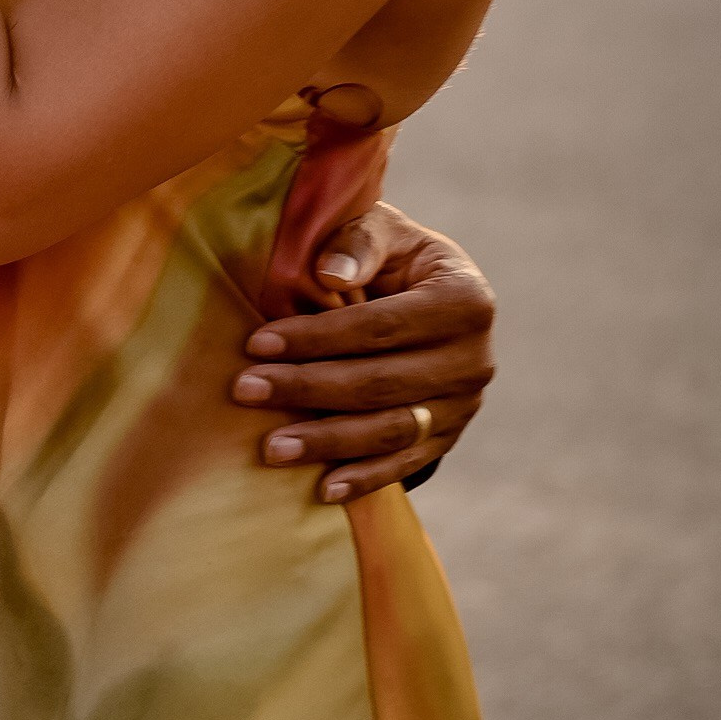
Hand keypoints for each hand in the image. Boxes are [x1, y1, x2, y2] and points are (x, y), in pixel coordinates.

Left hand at [233, 203, 495, 502]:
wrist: (426, 296)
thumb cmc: (391, 256)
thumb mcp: (383, 231)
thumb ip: (358, 241)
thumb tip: (329, 274)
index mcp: (465, 298)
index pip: (381, 325)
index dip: (318, 337)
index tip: (257, 343)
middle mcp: (475, 358)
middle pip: (382, 382)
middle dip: (307, 388)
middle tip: (245, 390)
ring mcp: (466, 405)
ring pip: (391, 430)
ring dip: (328, 441)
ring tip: (271, 446)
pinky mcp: (449, 437)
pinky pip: (406, 463)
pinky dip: (365, 478)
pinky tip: (322, 488)